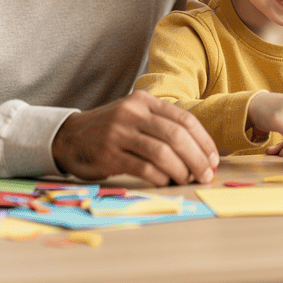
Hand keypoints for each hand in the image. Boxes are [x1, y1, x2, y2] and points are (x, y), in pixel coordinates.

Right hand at [51, 90, 219, 186]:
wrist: (69, 136)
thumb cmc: (111, 130)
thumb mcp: (135, 116)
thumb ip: (162, 125)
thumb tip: (199, 152)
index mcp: (144, 100)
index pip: (184, 119)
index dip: (203, 141)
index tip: (213, 159)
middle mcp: (133, 112)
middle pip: (176, 135)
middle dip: (197, 158)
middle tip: (206, 175)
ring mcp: (119, 132)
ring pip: (162, 152)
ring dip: (181, 170)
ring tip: (187, 180)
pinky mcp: (109, 153)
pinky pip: (144, 168)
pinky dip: (160, 177)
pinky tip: (166, 182)